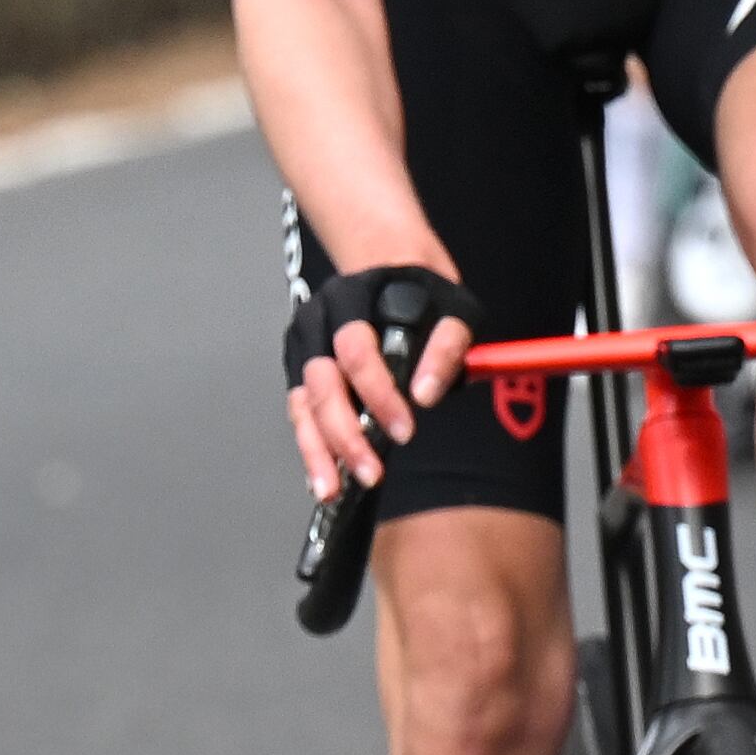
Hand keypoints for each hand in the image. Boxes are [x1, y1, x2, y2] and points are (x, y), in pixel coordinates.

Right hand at [282, 264, 477, 501]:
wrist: (392, 266)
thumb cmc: (426, 292)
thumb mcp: (454, 309)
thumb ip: (447, 347)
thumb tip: (426, 395)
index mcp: (352, 299)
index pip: (356, 352)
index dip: (379, 394)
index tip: (405, 430)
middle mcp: (318, 321)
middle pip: (322, 383)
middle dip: (345, 433)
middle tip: (370, 471)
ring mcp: (305, 346)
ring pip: (303, 403)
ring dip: (317, 448)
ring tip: (332, 489)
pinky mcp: (302, 369)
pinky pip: (301, 411)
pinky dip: (310, 444)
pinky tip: (323, 474)